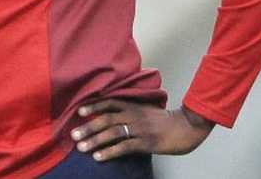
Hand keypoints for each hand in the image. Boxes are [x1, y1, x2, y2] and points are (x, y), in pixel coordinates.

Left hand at [70, 99, 214, 161]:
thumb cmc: (164, 120)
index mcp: (133, 106)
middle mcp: (133, 116)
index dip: (93, 106)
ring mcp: (140, 129)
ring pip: (112, 133)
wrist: (187, 127)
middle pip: (106, 119)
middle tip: (73, 134)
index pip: (109, 102)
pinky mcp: (147, 143)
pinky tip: (99, 157)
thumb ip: (129, 109)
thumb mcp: (145, 109)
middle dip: (88, 127)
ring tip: (81, 147)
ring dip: (95, 140)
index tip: (79, 111)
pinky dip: (110, 152)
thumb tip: (110, 113)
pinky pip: (124, 147)